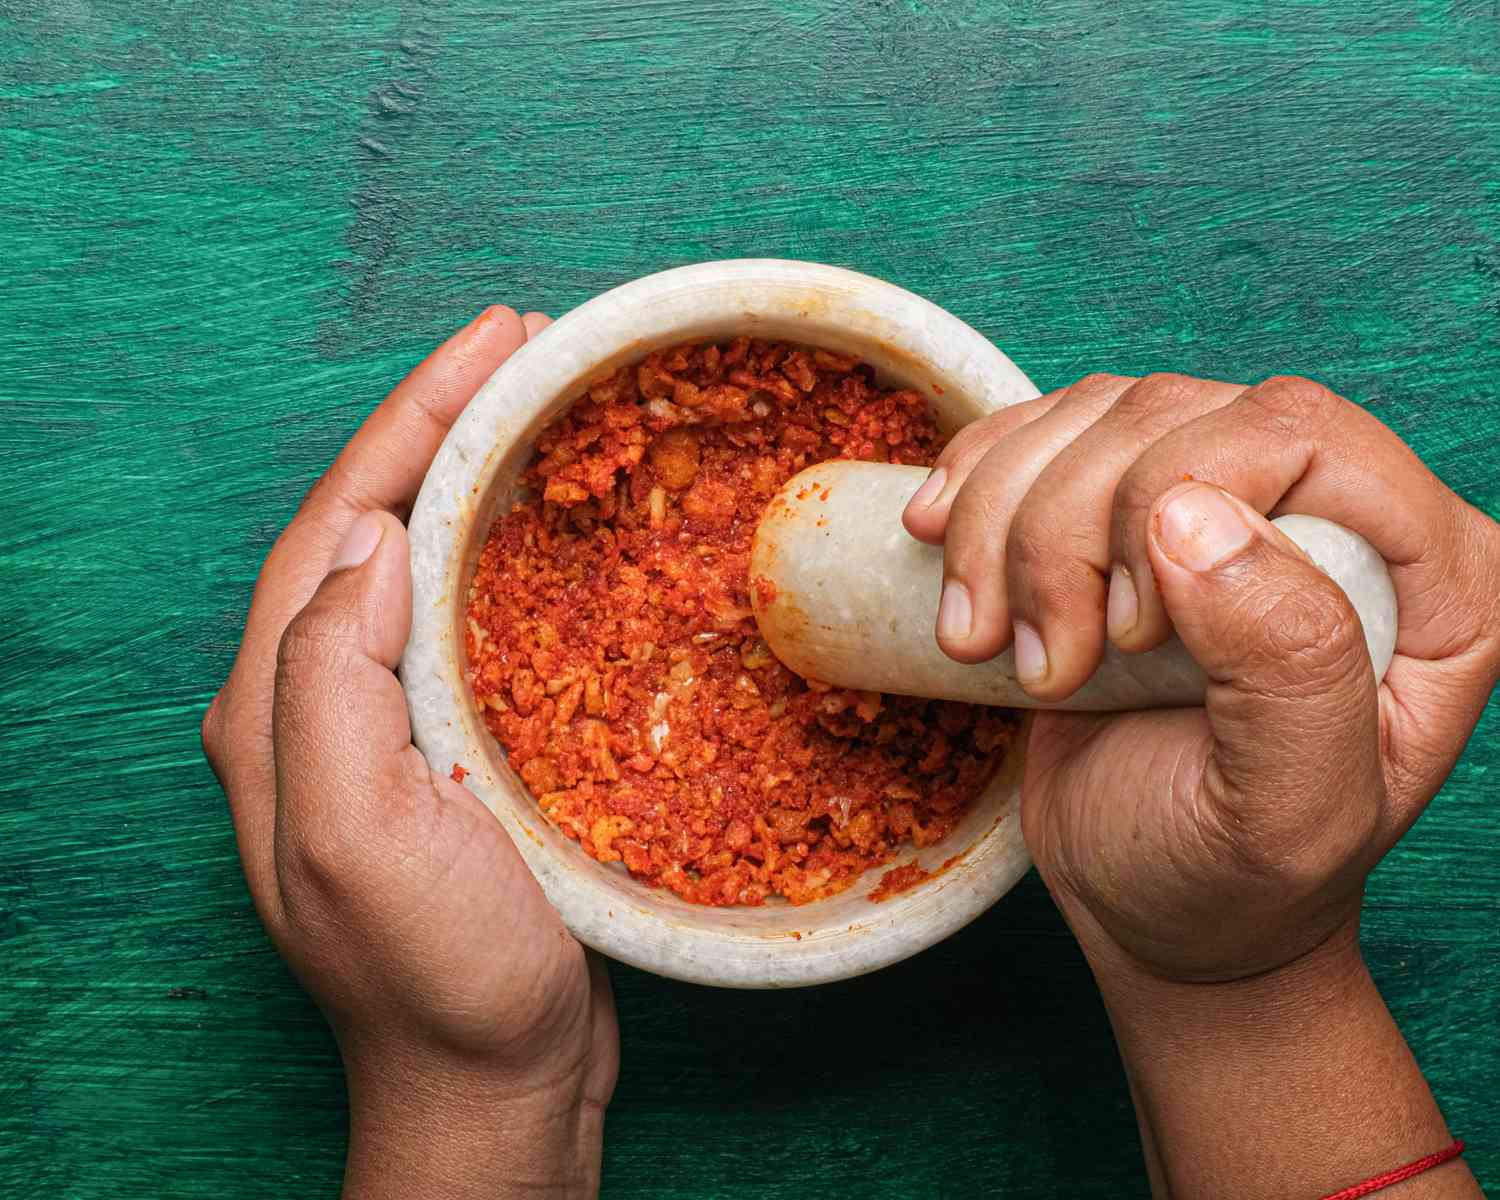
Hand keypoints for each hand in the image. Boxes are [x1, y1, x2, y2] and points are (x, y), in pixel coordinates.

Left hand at [202, 307, 617, 1199]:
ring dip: (481, 476)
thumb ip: (332, 681)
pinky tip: (565, 531)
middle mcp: (319, 702)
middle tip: (531, 349)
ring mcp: (388, 725)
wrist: (493, 1083)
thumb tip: (377, 540)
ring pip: (427, 563)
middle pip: (377, 521)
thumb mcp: (355, 835)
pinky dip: (516, 555)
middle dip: (445, 423)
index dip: (413, 418)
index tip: (494, 340)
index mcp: (279, 707)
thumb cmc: (433, 978)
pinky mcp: (452, 749)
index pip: (338, 520)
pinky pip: (474, 620)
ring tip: (550, 411)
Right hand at [904, 372, 1499, 982]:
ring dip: (1006, 522)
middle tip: (1050, 663)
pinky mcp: (1127, 510)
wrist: (1152, 900)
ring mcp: (1226, 498)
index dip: (1185, 499)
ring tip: (987, 640)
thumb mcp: (1288, 814)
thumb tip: (1193, 516)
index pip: (1299, 433)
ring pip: (1095, 416)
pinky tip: (941, 543)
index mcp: (1428, 574)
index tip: (1128, 633)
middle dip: (1070, 529)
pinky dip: (975, 485)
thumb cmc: (1238, 880)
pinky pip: (1043, 435)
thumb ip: (1286, 667)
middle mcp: (1332, 513)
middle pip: (1176, 414)